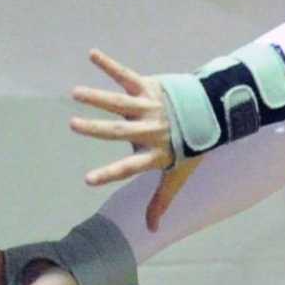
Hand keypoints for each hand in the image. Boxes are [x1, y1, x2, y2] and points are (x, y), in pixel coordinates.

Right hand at [68, 48, 202, 231]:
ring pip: (120, 102)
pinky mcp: (150, 87)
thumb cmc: (189, 148)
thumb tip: (153, 230)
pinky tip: (93, 54)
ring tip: (75, 93)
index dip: (110, 174)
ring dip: (97, 97)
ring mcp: (149, 107)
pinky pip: (126, 75)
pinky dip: (110, 65)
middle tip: (73, 125)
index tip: (87, 179)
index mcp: (154, 154)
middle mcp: (150, 130)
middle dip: (96, 128)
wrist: (212, 113)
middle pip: (119, 131)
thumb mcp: (177, 176)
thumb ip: (160, 201)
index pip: (129, 167)